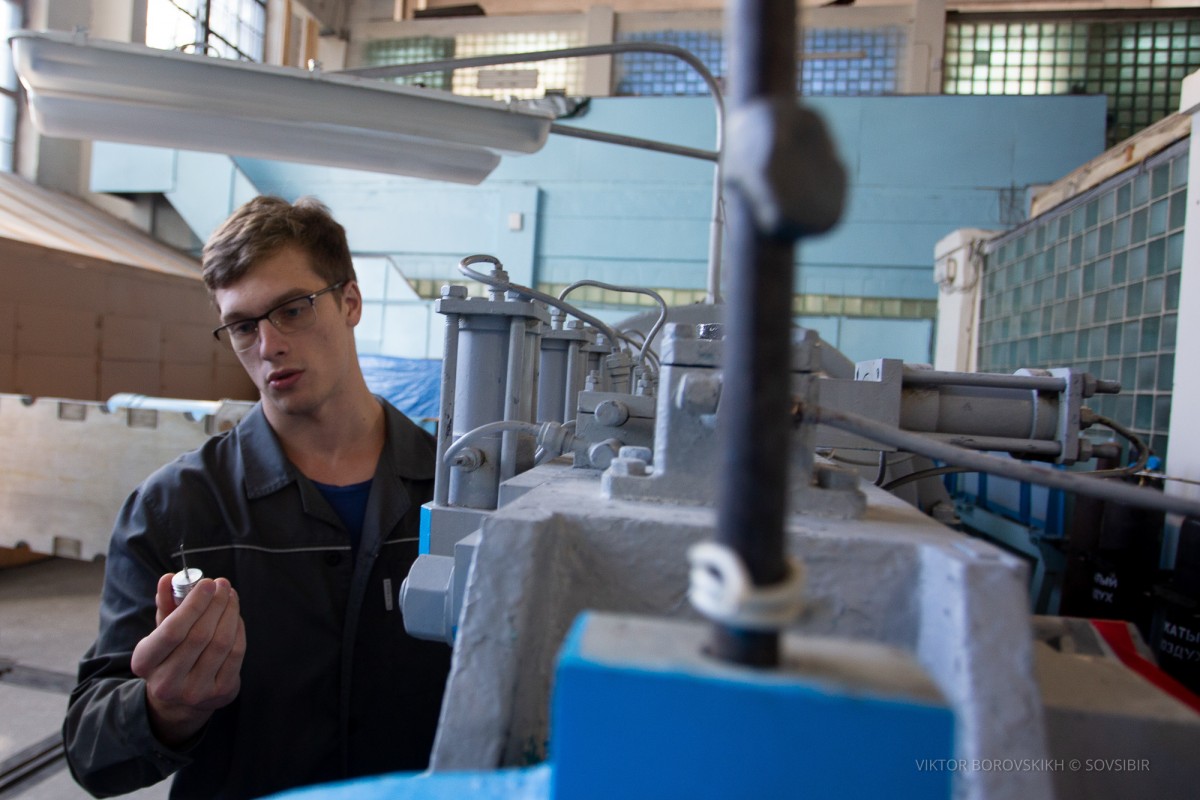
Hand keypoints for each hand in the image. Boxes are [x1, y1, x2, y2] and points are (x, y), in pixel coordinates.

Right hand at [131, 575, 246, 747]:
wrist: (180, 700)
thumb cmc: (170, 654)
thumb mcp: (160, 631)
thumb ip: (165, 604)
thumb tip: (169, 578)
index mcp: (144, 663)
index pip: (172, 630)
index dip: (193, 604)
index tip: (207, 582)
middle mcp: (166, 682)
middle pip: (200, 635)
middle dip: (215, 604)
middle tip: (222, 583)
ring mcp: (195, 691)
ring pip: (220, 643)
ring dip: (229, 612)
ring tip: (230, 595)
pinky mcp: (220, 693)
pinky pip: (235, 654)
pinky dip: (238, 629)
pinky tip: (235, 615)